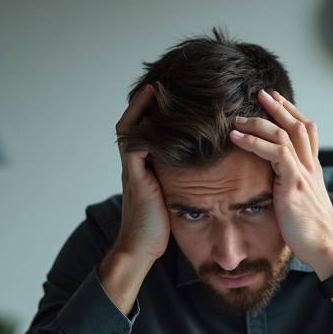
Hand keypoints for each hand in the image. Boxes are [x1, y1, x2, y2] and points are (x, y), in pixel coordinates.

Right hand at [112, 84, 168, 263]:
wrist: (141, 249)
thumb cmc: (159, 229)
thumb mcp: (171, 198)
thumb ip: (177, 181)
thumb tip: (202, 171)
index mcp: (142, 168)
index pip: (142, 131)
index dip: (150, 113)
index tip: (165, 96)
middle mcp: (134, 164)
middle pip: (133, 123)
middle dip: (144, 102)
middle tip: (160, 83)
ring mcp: (132, 169)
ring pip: (130, 128)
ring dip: (141, 108)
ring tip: (156, 89)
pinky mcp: (137, 177)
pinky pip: (134, 145)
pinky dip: (142, 127)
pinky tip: (156, 114)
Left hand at [229, 90, 332, 279]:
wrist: (326, 248)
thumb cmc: (310, 232)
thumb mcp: (299, 203)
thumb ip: (289, 188)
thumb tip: (273, 185)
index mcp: (312, 169)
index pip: (306, 130)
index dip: (291, 112)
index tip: (275, 100)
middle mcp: (310, 166)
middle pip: (297, 124)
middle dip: (278, 106)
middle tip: (260, 93)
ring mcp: (304, 173)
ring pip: (285, 133)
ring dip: (259, 122)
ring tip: (239, 118)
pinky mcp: (294, 184)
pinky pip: (276, 153)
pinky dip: (254, 142)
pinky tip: (238, 138)